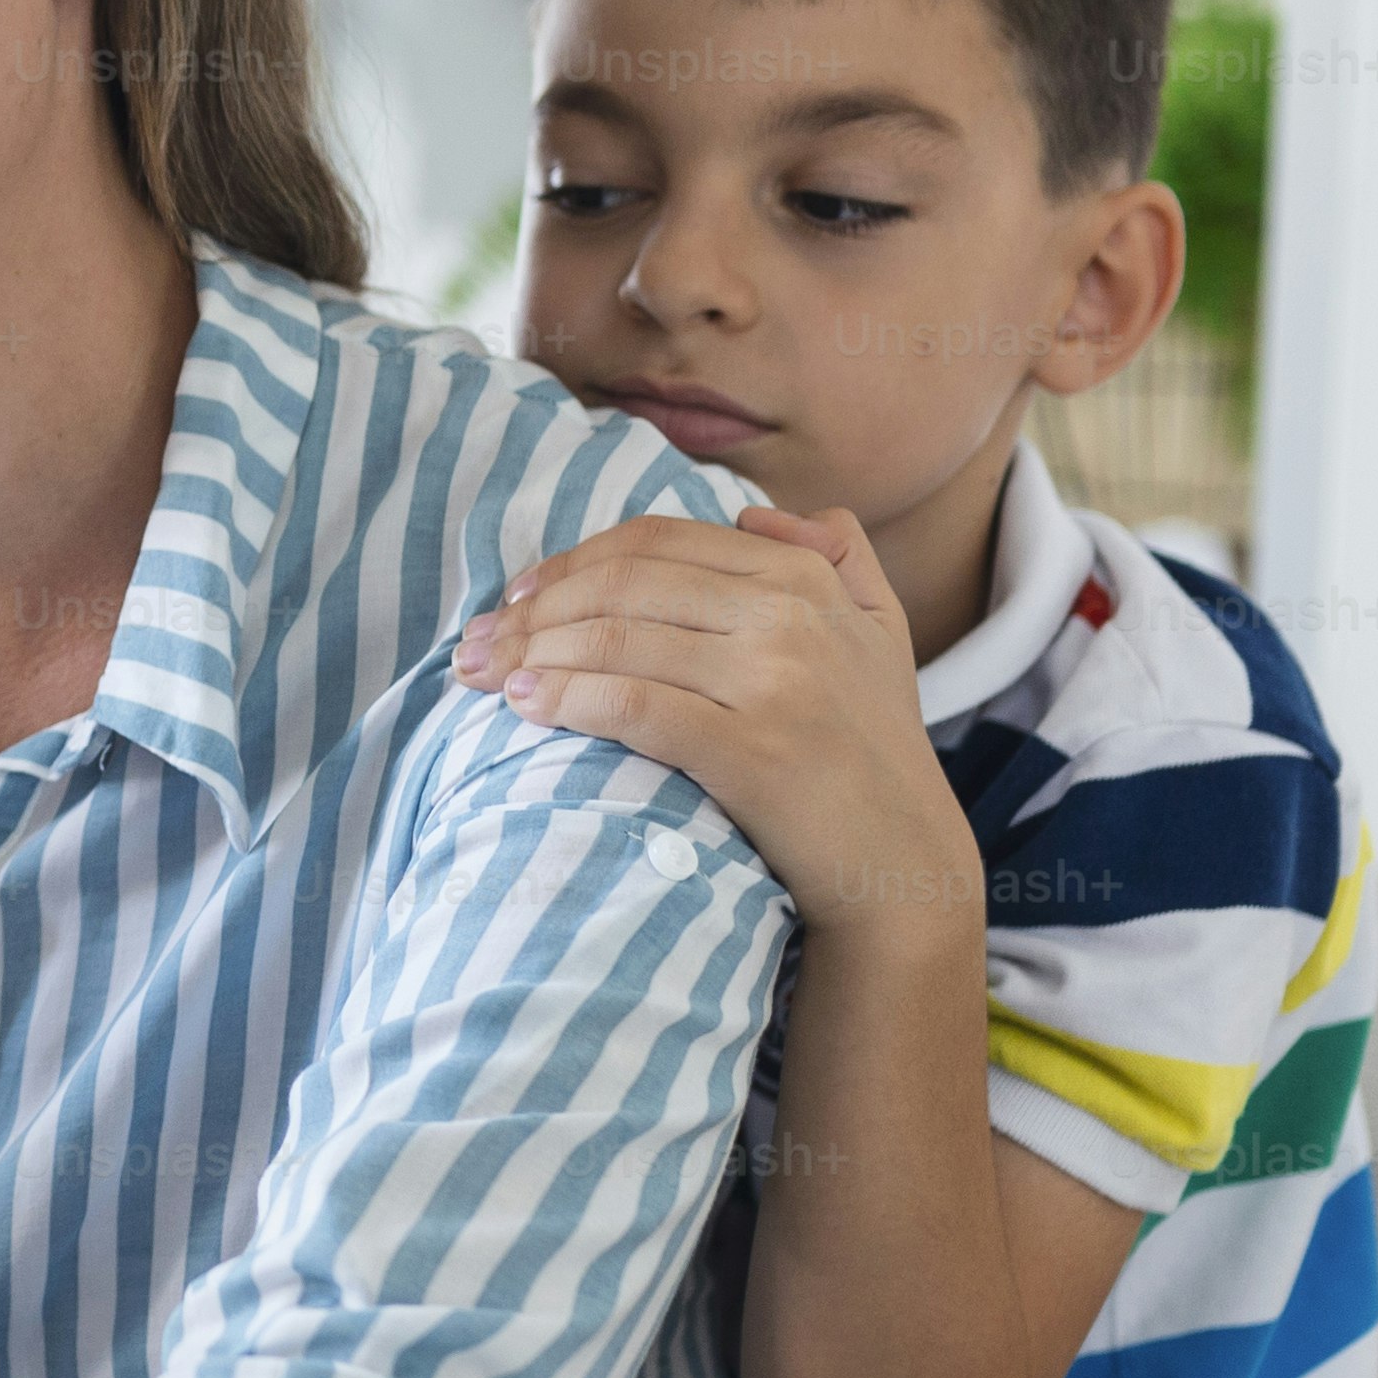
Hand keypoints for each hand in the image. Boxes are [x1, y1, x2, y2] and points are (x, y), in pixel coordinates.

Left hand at [452, 510, 976, 942]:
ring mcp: (774, 680)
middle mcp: (791, 615)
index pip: (655, 544)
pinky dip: (564, 699)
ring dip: (528, 654)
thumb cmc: (873, 751)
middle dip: (530, 610)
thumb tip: (752, 513)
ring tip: (477, 675)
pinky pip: (632, 706)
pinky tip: (521, 706)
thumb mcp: (881, 630)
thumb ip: (836, 553)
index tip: (516, 595)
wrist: (903, 864)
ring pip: (616, 640)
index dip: (570, 563)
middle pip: (622, 586)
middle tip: (474, 642)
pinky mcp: (751, 750)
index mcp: (806, 575)